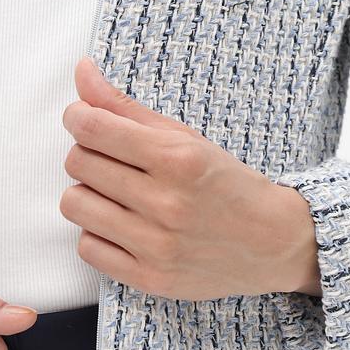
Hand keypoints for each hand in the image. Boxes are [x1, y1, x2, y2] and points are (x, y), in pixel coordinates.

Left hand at [59, 57, 320, 302]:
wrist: (274, 243)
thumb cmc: (226, 183)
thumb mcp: (184, 137)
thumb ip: (126, 107)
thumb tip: (81, 70)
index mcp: (178, 159)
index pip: (92, 128)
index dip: (78, 117)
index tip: (84, 119)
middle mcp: (167, 202)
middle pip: (78, 163)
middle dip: (87, 153)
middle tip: (111, 158)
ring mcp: (158, 245)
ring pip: (74, 204)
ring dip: (87, 193)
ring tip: (113, 193)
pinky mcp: (151, 278)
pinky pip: (87, 248)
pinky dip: (97, 233)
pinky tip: (122, 225)